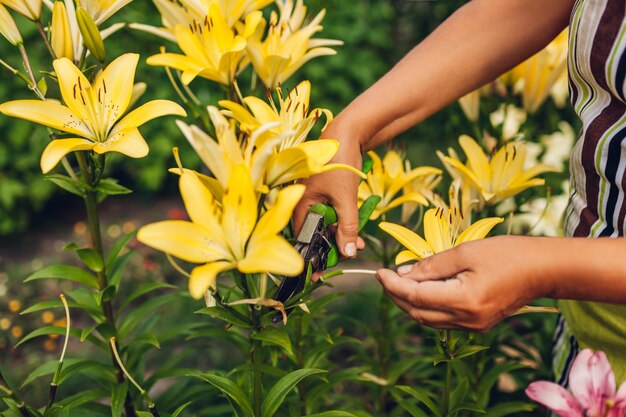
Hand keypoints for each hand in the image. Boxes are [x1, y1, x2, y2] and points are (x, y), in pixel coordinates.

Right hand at [293, 121, 365, 257]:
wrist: (349, 133)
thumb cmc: (340, 163)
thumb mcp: (346, 199)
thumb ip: (347, 226)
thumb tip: (349, 253)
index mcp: (300, 204)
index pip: (303, 238)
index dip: (314, 255)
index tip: (321, 273)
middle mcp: (303, 203)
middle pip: (315, 234)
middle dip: (332, 247)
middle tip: (349, 256)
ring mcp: (314, 199)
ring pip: (326, 226)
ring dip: (341, 236)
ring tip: (358, 245)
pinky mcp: (325, 194)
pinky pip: (332, 215)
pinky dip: (343, 223)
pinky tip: (357, 232)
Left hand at [375, 236, 554, 330]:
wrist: (544, 270)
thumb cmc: (508, 254)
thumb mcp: (466, 252)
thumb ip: (432, 264)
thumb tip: (404, 273)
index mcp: (463, 300)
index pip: (415, 297)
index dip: (393, 285)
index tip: (379, 271)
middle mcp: (467, 320)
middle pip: (418, 312)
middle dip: (396, 296)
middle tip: (385, 276)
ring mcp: (473, 326)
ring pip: (428, 319)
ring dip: (409, 303)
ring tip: (399, 282)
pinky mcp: (478, 324)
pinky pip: (443, 320)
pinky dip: (427, 306)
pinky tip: (422, 290)